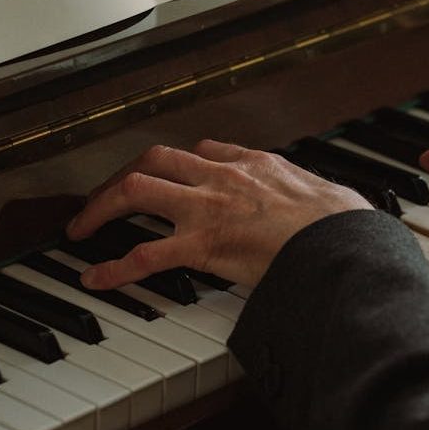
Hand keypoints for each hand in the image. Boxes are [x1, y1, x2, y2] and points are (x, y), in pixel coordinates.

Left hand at [66, 141, 370, 289]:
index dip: (176, 165)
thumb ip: (306, 193)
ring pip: (138, 188)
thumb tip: (322, 202)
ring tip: (82, 226)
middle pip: (156, 158)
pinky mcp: (205, 244)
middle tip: (106, 197)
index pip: (203, 151)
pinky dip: (114, 266)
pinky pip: (146, 252)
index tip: (167, 176)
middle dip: (123, 175)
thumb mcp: (324, 193)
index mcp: (254, 163)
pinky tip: (95, 278)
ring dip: (103, 205)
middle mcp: (224, 176)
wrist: (346, 239)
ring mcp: (210, 207)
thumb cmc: (343, 222)